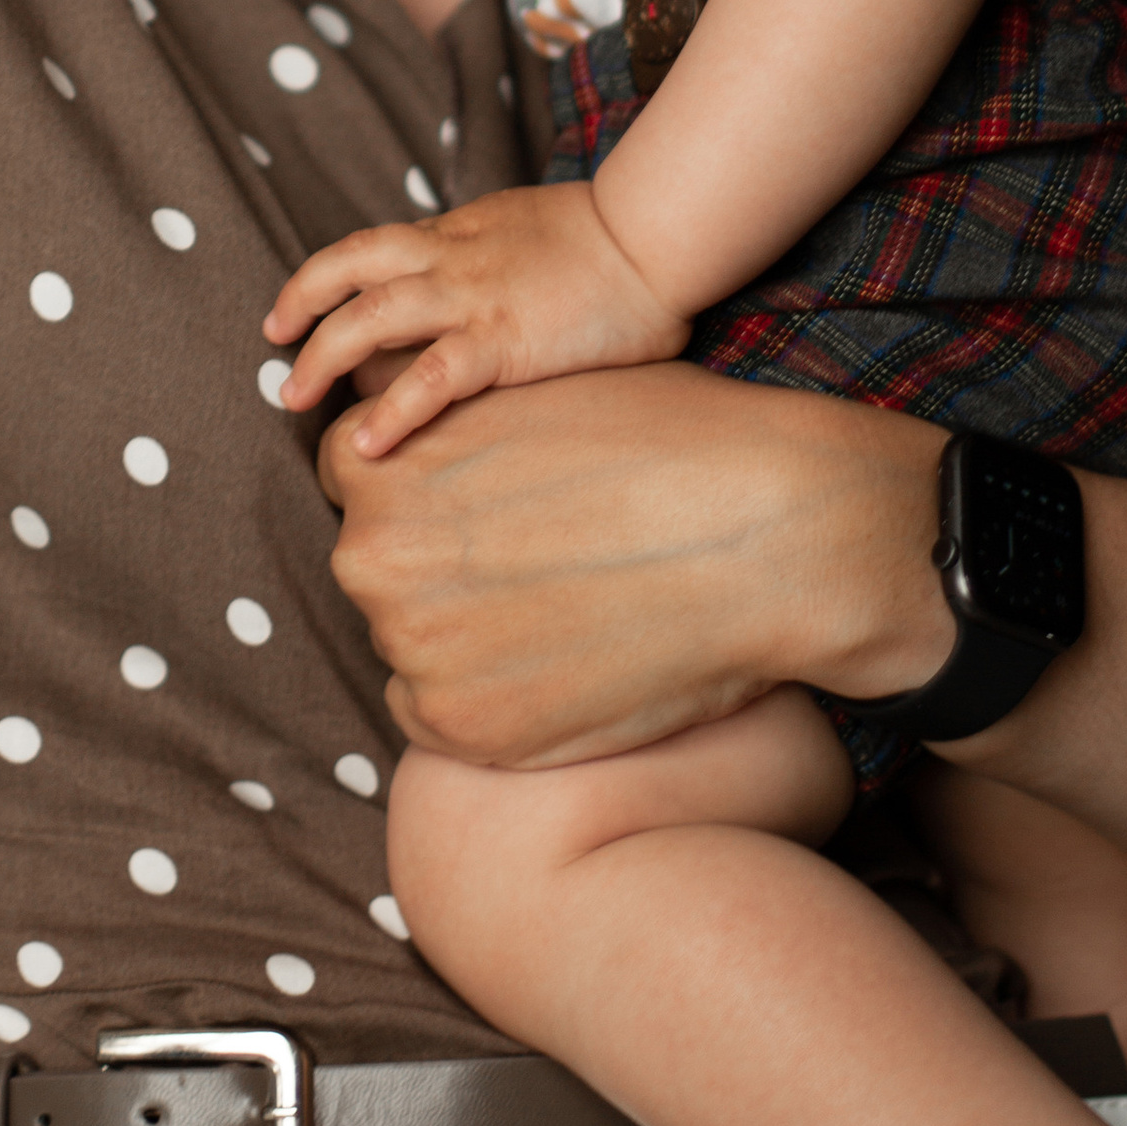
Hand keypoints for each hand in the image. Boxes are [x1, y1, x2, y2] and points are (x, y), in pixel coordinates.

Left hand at [264, 182, 691, 456]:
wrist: (659, 235)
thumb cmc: (616, 240)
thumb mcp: (533, 231)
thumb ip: (498, 258)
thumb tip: (486, 298)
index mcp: (460, 233)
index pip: (370, 249)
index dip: (324, 279)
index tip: (296, 312)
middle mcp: (453, 259)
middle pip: (347, 270)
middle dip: (300, 307)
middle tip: (274, 347)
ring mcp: (472, 298)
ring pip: (368, 316)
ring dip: (319, 355)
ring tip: (291, 397)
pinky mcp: (502, 341)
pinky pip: (430, 377)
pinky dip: (391, 410)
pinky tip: (366, 442)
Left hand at [321, 362, 948, 762]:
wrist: (770, 536)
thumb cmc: (670, 442)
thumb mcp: (533, 392)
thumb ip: (447, 415)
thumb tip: (401, 413)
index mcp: (385, 464)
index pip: (356, 476)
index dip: (425, 483)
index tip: (484, 499)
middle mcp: (375, 561)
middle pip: (379, 563)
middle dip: (438, 560)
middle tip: (535, 556)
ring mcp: (414, 653)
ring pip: (411, 643)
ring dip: (464, 632)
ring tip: (566, 607)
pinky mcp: (464, 733)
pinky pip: (440, 717)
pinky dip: (488, 699)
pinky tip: (563, 661)